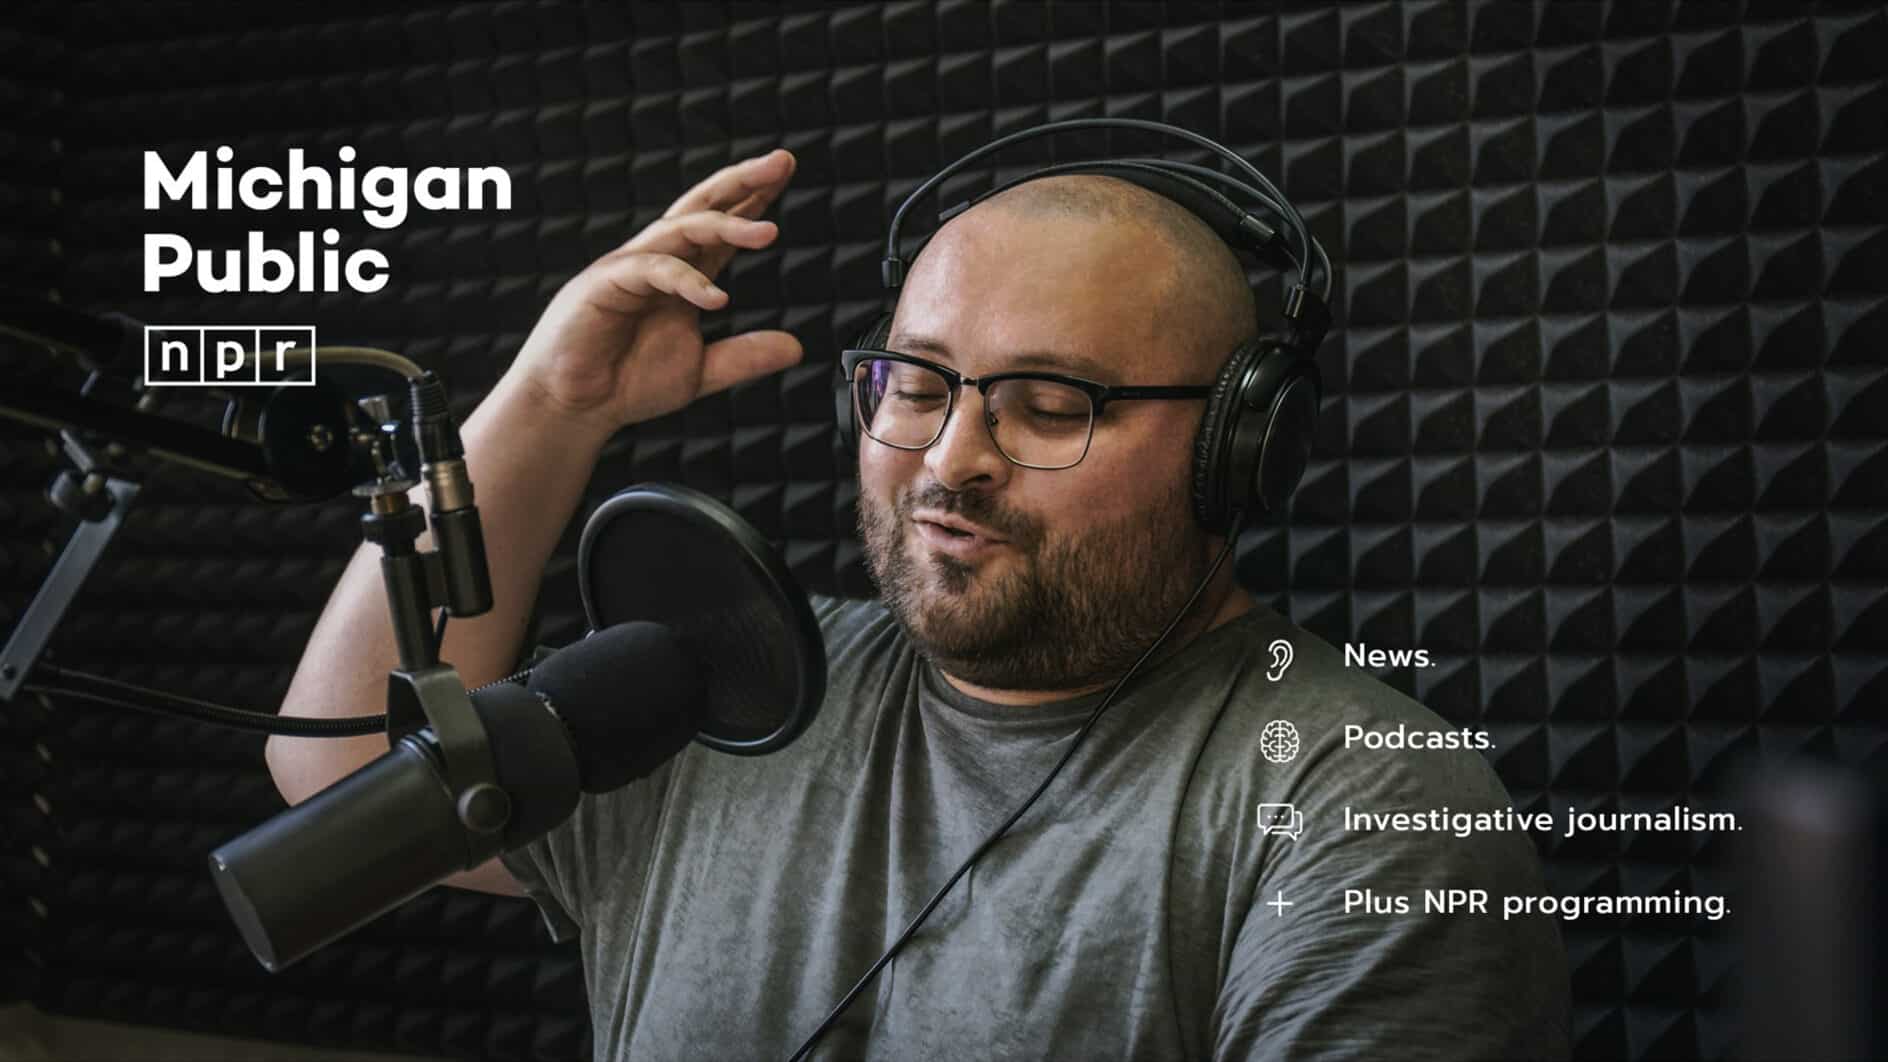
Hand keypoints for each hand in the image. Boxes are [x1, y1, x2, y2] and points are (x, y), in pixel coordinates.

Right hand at [508, 148, 800, 432]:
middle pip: (701, 207)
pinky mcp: (605, 285)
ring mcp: (629, 268)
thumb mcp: (700, 370)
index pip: (720, 226)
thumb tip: (796, 348)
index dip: (752, 199)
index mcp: (680, 273)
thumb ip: (745, 356)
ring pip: (679, 229)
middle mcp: (657, 260)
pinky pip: (651, 271)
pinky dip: (685, 280)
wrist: (574, 407)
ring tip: (768, 232)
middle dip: (741, 182)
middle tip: (781, 162)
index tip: (785, 174)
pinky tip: (716, 297)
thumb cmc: (626, 382)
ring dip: (725, 225)